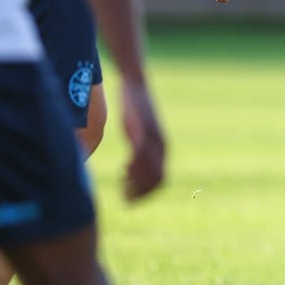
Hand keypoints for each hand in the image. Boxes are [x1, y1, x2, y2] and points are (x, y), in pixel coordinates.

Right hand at [119, 80, 165, 200]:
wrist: (136, 86)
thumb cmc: (135, 109)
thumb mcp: (138, 131)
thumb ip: (139, 147)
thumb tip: (131, 163)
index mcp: (162, 148)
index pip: (161, 179)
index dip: (147, 193)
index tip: (131, 197)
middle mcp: (161, 146)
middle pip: (156, 179)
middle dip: (141, 193)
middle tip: (125, 199)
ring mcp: (153, 138)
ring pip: (149, 170)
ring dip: (135, 183)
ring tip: (122, 187)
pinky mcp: (142, 130)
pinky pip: (140, 154)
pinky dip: (133, 166)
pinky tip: (123, 168)